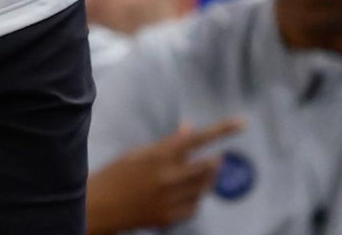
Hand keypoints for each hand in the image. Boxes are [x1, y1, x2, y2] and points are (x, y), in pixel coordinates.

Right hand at [87, 120, 242, 233]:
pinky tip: (181, 195)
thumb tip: (189, 128)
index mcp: (159, 155)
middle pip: (208, 167)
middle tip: (214, 159)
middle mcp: (167, 177)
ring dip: (205, 180)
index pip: (197, 139)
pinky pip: (194, 207)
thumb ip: (168, 144)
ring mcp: (169, 199)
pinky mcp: (169, 218)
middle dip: (214, 162)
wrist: (100, 206)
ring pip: (203, 188)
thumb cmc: (117, 174)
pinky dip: (194, 199)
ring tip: (191, 177)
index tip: (241, 123)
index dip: (221, 130)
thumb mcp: (140, 153)